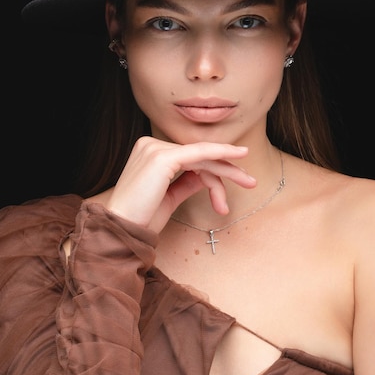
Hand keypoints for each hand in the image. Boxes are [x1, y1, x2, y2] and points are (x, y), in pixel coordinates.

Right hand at [98, 136, 256, 232]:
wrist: (123, 230)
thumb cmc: (143, 218)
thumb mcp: (170, 197)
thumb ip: (187, 182)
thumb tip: (207, 176)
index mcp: (149, 152)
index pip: (189, 158)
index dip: (214, 171)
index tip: (235, 182)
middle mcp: (149, 144)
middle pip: (198, 155)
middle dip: (226, 168)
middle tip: (250, 181)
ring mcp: (154, 148)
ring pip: (202, 156)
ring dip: (226, 173)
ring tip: (248, 184)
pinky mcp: (162, 157)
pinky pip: (199, 154)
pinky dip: (220, 156)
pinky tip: (237, 160)